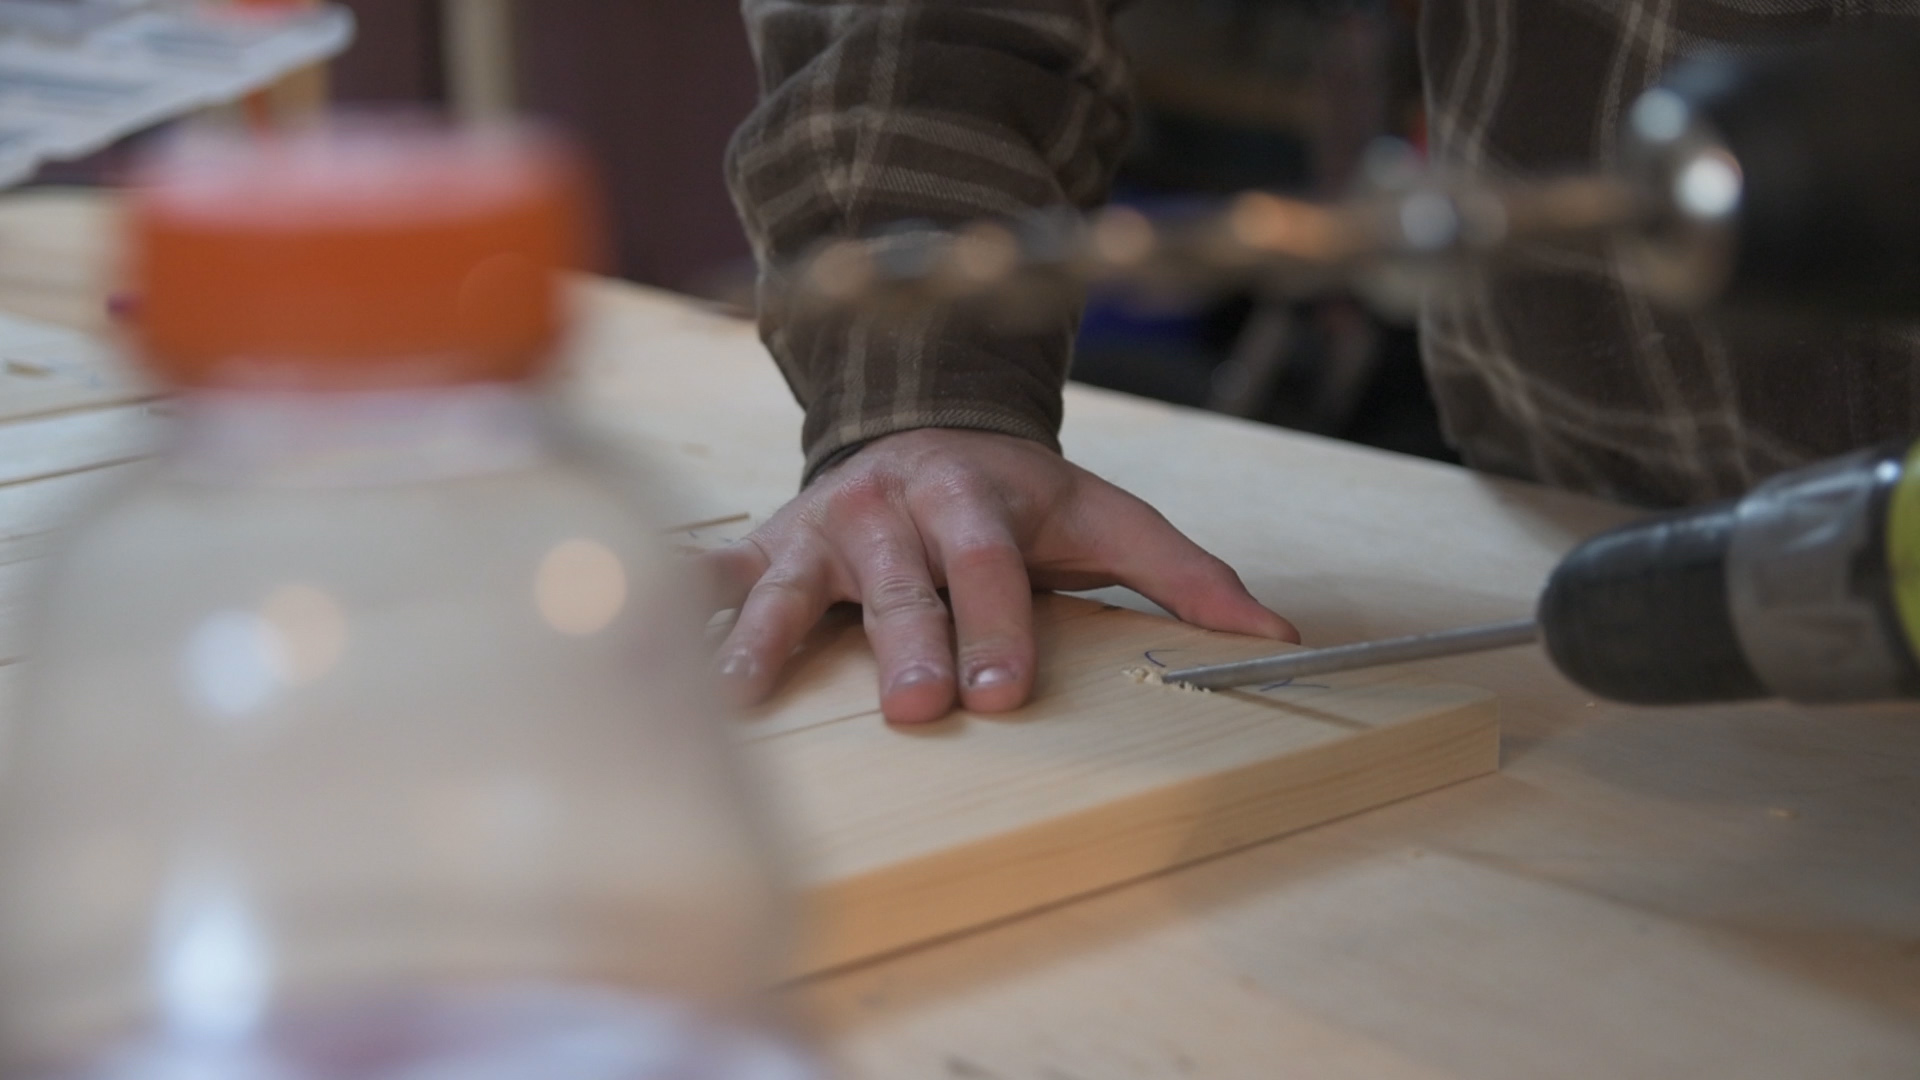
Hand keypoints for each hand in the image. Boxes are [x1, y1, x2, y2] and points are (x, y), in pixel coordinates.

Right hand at [699, 428, 1297, 723]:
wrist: (920, 427)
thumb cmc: (1016, 496)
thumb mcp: (1103, 516)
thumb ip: (1179, 574)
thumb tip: (1273, 637)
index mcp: (976, 498)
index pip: (991, 562)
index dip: (998, 622)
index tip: (1005, 692)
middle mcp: (891, 506)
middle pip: (899, 579)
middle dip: (906, 641)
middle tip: (917, 710)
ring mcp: (819, 524)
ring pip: (791, 581)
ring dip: (765, 638)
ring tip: (739, 699)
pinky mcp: (763, 544)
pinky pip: (709, 572)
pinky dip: (674, 600)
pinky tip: (632, 634)